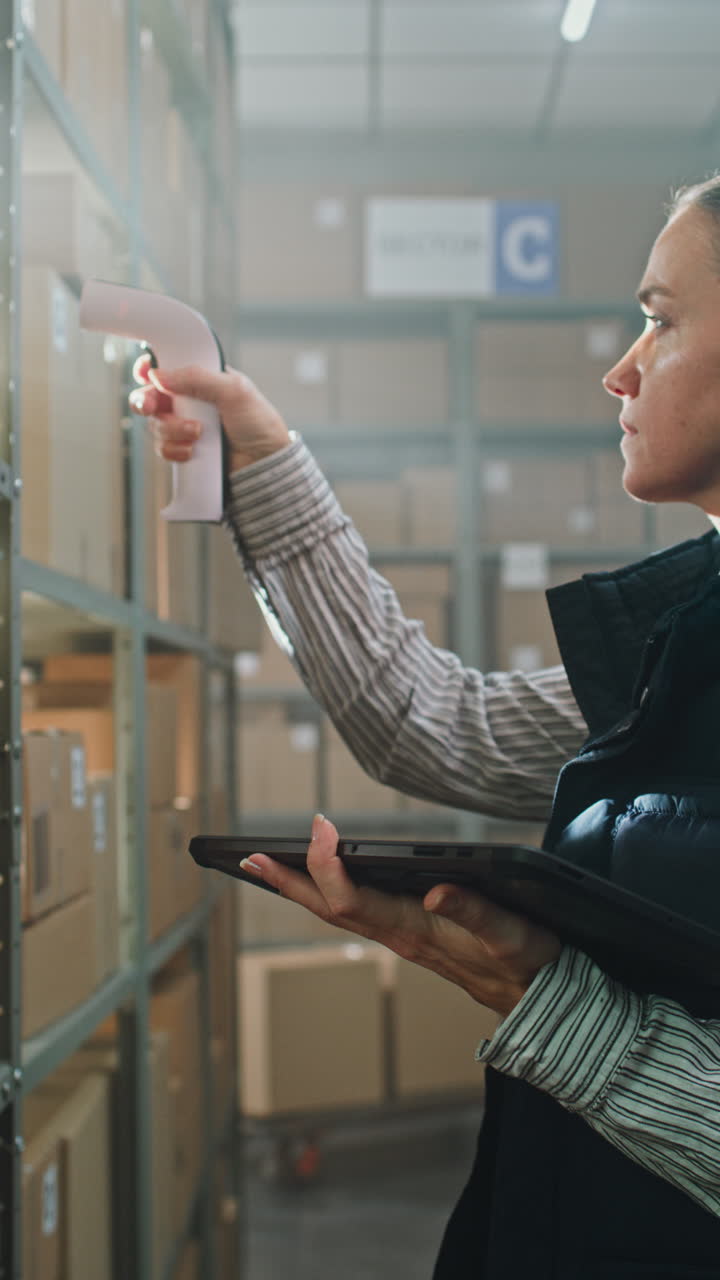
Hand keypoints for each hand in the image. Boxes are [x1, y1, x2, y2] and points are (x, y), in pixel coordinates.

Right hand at [128, 353, 291, 471]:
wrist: (264, 463)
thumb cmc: (258, 422)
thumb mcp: (233, 391)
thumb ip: (197, 378)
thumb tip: (159, 375)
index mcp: (200, 379)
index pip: (166, 367)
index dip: (149, 369)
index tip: (145, 374)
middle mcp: (188, 401)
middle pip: (150, 396)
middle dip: (146, 401)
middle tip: (153, 406)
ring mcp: (184, 425)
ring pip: (156, 424)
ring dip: (172, 429)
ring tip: (198, 433)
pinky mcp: (184, 449)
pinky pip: (163, 448)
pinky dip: (174, 449)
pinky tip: (192, 451)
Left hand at [241, 816, 562, 1018]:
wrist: (541, 1004)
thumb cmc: (527, 966)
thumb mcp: (512, 935)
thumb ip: (476, 912)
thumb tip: (436, 891)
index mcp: (416, 932)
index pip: (353, 899)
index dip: (328, 864)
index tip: (320, 827)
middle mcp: (399, 935)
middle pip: (329, 907)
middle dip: (288, 881)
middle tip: (249, 857)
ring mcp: (401, 936)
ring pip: (338, 910)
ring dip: (300, 887)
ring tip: (267, 864)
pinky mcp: (409, 933)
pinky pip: (357, 912)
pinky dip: (329, 890)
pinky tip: (320, 878)